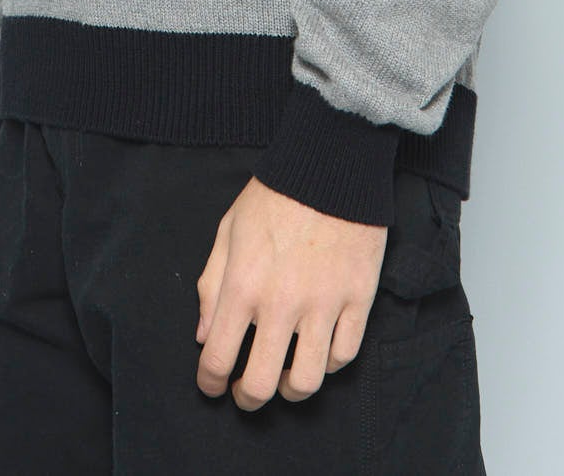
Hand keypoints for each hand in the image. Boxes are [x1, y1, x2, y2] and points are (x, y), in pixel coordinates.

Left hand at [194, 174, 387, 408]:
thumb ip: (212, 284)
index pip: (217, 358)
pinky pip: (344, 354)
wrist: (331, 164)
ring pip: (308, 380)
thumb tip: (204, 335)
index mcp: (243, 285)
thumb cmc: (274, 195)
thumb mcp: (228, 230)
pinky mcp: (359, 298)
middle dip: (248, 398)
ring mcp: (324, 303)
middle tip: (246, 393)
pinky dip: (329, 364)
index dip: (209, 382)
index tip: (212, 384)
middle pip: (262, 383)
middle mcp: (281, 303)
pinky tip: (317, 353)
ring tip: (284, 380)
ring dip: (291, 390)